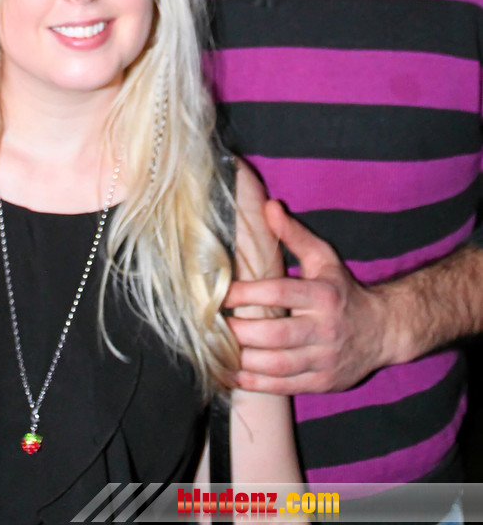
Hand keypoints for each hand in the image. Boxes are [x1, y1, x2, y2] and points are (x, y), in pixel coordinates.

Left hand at [224, 200, 386, 393]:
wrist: (383, 331)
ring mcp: (325, 359)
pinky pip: (285, 387)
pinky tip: (232, 374)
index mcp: (324, 295)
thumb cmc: (343, 290)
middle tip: (211, 325)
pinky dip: (255, 384)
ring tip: (216, 350)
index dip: (247, 293)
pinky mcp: (323, 382)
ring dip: (243, 361)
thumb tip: (269, 206)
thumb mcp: (324, 258)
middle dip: (240, 332)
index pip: (280, 293)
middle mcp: (326, 329)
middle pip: (276, 334)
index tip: (220, 293)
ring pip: (278, 366)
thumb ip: (294, 234)